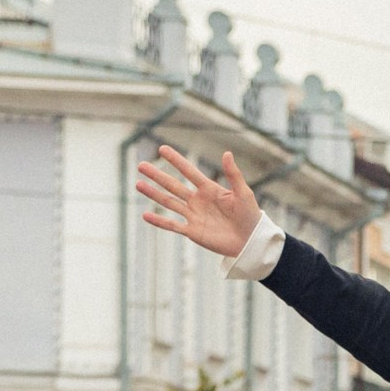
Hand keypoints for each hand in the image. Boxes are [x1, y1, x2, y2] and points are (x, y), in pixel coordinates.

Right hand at [135, 146, 263, 259]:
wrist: (251, 241)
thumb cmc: (251, 216)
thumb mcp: (243, 193)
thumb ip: (233, 174)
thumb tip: (227, 153)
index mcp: (209, 189)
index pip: (189, 171)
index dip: (176, 160)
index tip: (162, 149)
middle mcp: (198, 201)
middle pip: (173, 185)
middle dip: (157, 175)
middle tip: (141, 165)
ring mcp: (194, 216)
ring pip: (169, 202)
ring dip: (153, 194)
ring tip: (138, 184)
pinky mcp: (193, 232)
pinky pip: (172, 225)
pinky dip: (159, 221)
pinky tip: (145, 215)